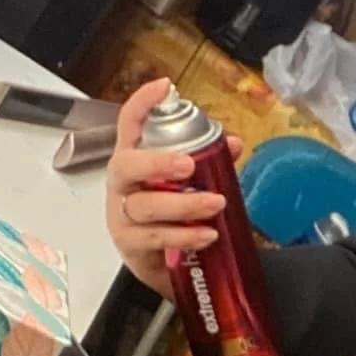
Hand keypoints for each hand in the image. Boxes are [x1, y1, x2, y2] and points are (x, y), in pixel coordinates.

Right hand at [105, 78, 241, 300]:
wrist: (163, 268)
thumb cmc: (172, 218)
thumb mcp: (191, 187)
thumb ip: (211, 163)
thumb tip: (233, 144)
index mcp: (135, 162)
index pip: (129, 125)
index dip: (142, 103)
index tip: (164, 87)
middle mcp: (123, 186)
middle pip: (126, 166)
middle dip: (157, 163)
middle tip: (189, 165)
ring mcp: (122, 215)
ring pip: (144, 205)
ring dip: (183, 204)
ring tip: (215, 204)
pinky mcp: (131, 245)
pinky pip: (154, 237)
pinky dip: (183, 235)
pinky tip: (205, 234)